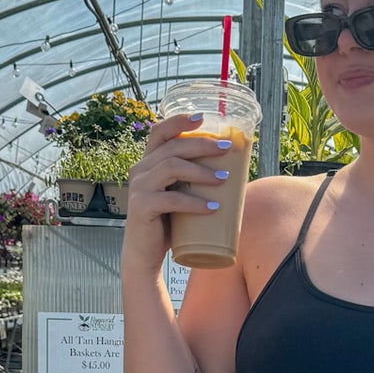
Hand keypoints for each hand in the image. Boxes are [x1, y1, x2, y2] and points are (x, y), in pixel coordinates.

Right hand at [121, 112, 235, 273]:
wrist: (145, 254)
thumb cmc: (167, 224)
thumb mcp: (179, 196)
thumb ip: (194, 182)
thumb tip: (234, 173)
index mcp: (148, 163)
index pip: (159, 132)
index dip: (179, 121)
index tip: (203, 118)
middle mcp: (140, 170)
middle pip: (172, 147)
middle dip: (202, 145)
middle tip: (226, 149)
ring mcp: (139, 188)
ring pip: (172, 167)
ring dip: (201, 171)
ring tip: (224, 180)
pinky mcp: (142, 207)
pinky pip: (171, 199)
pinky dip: (194, 203)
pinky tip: (212, 208)